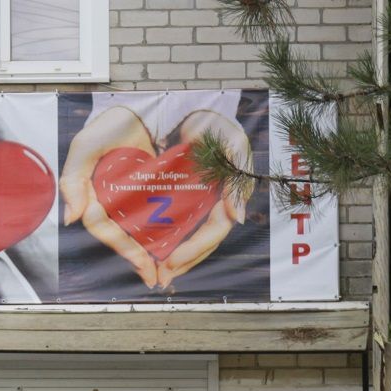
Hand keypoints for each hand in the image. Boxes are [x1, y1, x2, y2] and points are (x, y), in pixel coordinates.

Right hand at [59, 106, 158, 287]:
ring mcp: (130, 200)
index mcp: (93, 197)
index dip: (122, 248)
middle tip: (154, 278)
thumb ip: (73, 179)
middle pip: (122, 237)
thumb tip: (71, 218)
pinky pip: (154, 217)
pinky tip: (172, 248)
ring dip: (149, 253)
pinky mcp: (149, 193)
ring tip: (165, 272)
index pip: (105, 228)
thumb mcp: (86, 147)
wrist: (137, 108)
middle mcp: (111, 203)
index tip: (140, 264)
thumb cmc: (109, 125)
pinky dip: (162, 234)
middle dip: (137, 259)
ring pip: (138, 233)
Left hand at [156, 110, 252, 287]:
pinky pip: (180, 226)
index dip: (195, 249)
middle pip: (203, 242)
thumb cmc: (217, 127)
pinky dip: (169, 241)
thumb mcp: (233, 147)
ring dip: (177, 258)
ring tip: (157, 274)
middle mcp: (217, 205)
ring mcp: (202, 204)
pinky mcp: (187, 200)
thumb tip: (237, 219)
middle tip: (161, 278)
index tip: (172, 261)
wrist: (197, 111)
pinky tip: (153, 252)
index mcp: (229, 196)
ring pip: (191, 238)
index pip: (214, 231)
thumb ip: (237, 180)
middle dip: (184, 262)